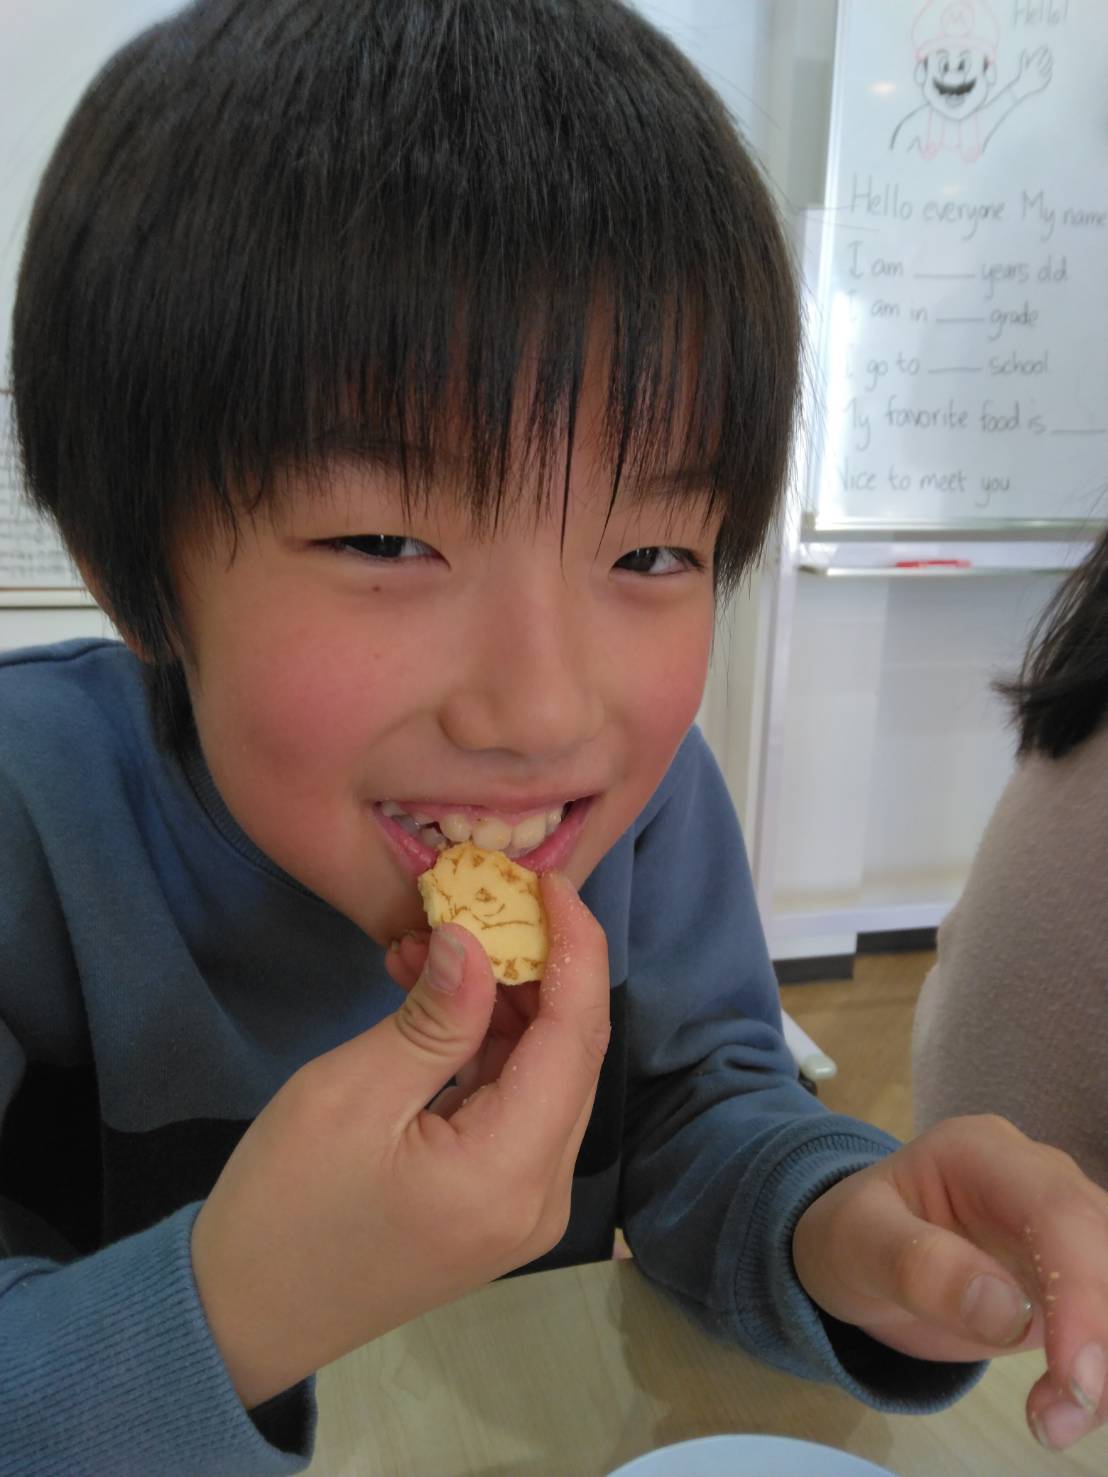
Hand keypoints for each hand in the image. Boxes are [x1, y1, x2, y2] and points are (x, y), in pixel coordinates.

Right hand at [190, 870, 609, 1408]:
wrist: (242, 1317)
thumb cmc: (285, 1206)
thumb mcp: (351, 1094)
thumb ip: (433, 1018)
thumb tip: (476, 939)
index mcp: (512, 1173)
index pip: (577, 1037)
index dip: (574, 948)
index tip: (546, 881)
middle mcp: (540, 1194)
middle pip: (571, 1056)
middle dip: (535, 969)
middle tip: (475, 905)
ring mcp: (522, 1205)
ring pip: (544, 1076)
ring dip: (503, 1005)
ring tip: (432, 948)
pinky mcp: (496, 1202)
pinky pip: (513, 1106)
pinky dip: (484, 1047)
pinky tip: (434, 1002)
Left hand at [793, 1115, 1107, 1451]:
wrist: (856, 1254)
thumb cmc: (851, 1236)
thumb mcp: (856, 1242)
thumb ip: (919, 1265)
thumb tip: (1008, 1308)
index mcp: (982, 1152)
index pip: (1055, 1211)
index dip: (1082, 1291)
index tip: (1076, 1376)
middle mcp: (1037, 1179)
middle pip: (1102, 1247)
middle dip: (1100, 1336)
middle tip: (1059, 1418)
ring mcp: (1061, 1229)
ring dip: (1106, 1360)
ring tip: (1054, 1422)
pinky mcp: (1073, 1277)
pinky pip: (1102, 1318)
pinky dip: (1100, 1370)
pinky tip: (1069, 1409)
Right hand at [1016, 45, 1051, 96]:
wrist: (1021, 90)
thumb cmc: (1022, 78)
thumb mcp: (1023, 68)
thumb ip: (1024, 59)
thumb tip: (1025, 50)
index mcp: (1031, 67)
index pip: (1039, 55)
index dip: (1043, 50)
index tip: (1045, 46)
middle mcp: (1036, 72)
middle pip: (1046, 60)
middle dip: (1048, 54)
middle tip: (1050, 51)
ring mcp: (1040, 77)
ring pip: (1049, 67)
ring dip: (1051, 61)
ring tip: (1051, 58)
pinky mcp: (1043, 82)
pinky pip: (1049, 74)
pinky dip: (1050, 70)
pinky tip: (1050, 68)